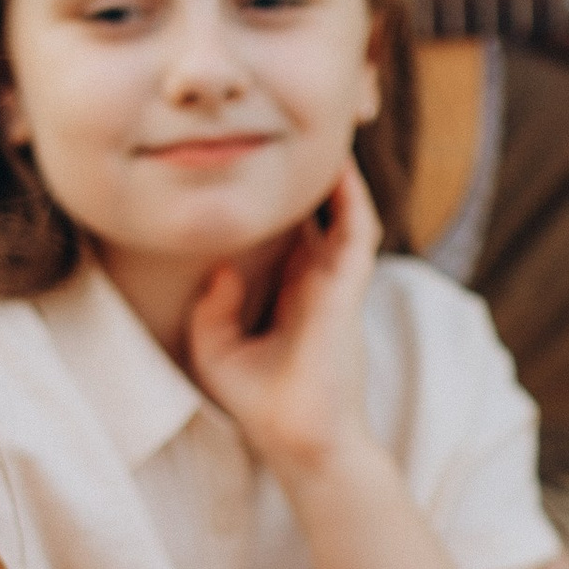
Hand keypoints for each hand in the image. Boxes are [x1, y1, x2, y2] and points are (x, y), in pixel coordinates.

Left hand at [185, 160, 381, 479]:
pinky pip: (356, 228)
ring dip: (337, 174)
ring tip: (323, 130)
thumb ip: (212, 304)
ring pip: (344, 210)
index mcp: (290, 292)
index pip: (286, 233)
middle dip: (307, 175)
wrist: (300, 439)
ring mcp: (336, 281)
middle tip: (288, 129)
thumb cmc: (260, 403)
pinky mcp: (348, 287)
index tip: (250, 162)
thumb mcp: (215, 348)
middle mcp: (316, 279)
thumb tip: (219, 263)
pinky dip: (350, 195)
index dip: (274, 199)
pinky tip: (336, 165)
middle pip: (317, 212)